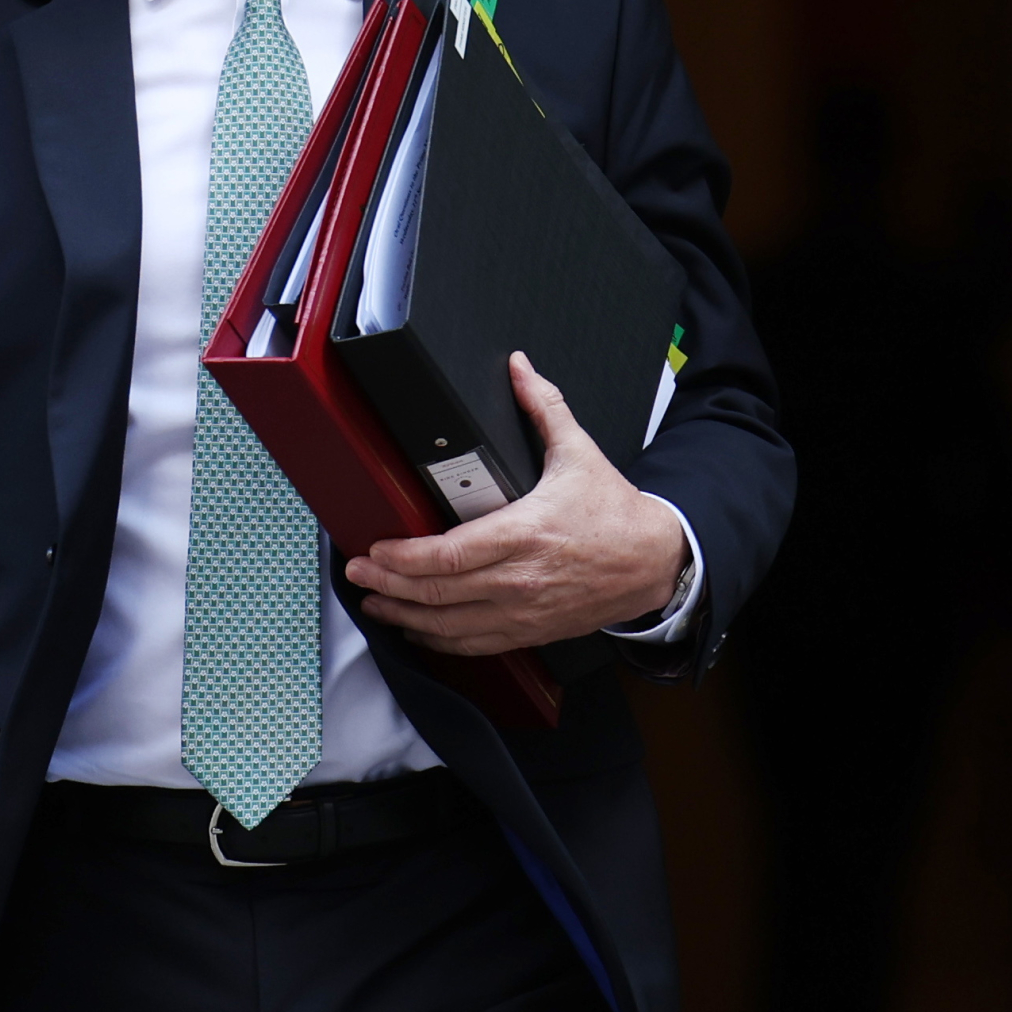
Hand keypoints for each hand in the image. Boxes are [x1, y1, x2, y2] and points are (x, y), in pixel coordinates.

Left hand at [343, 352, 684, 653]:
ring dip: (405, 616)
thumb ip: (544, 407)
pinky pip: (475, 644)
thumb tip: (518, 367)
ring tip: (374, 601)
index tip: (377, 548)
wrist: (654, 561)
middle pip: (440, 593)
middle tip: (357, 573)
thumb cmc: (615, 512)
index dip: (406, 557)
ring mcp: (524, 611)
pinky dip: (439, 640)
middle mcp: (520, 579)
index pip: (452, 555)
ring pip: (451, 626)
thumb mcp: (579, 452)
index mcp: (526, 533)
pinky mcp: (530, 631)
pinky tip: (415, 629)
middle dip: (390, 584)